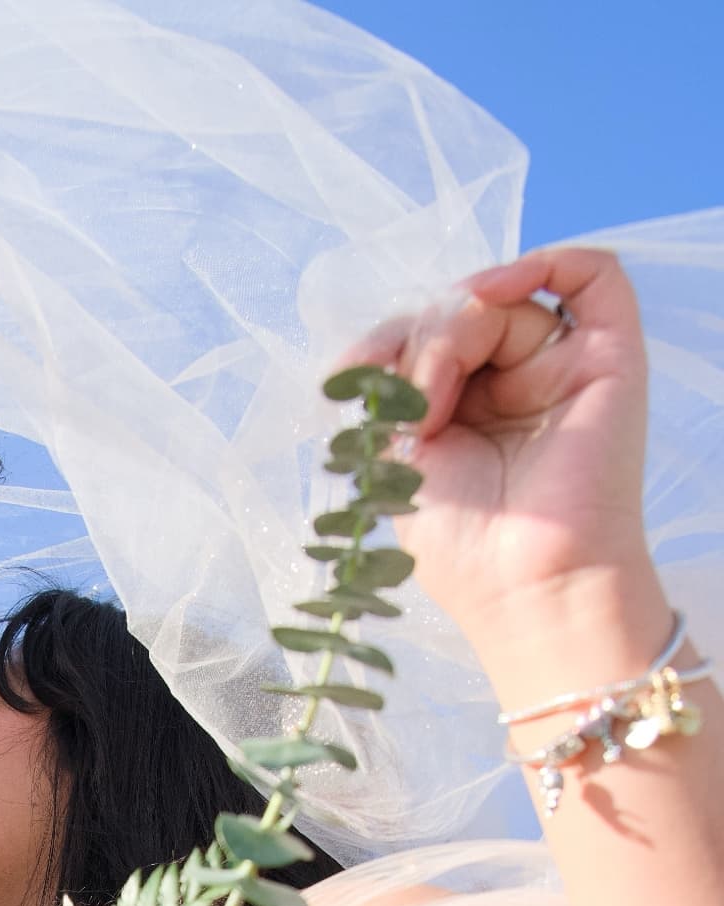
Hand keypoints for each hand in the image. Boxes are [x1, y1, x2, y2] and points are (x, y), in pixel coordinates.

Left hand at [342, 247, 663, 669]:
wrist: (531, 589)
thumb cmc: (466, 550)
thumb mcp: (398, 458)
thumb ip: (393, 389)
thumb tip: (392, 339)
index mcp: (467, 414)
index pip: (423, 341)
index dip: (383, 346)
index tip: (350, 380)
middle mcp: (516, 387)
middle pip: (459, 314)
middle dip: (417, 344)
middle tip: (411, 408)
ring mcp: (562, 370)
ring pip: (502, 300)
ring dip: (452, 331)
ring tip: (438, 400)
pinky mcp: (608, 360)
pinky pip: (590, 275)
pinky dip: (542, 263)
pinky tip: (495, 289)